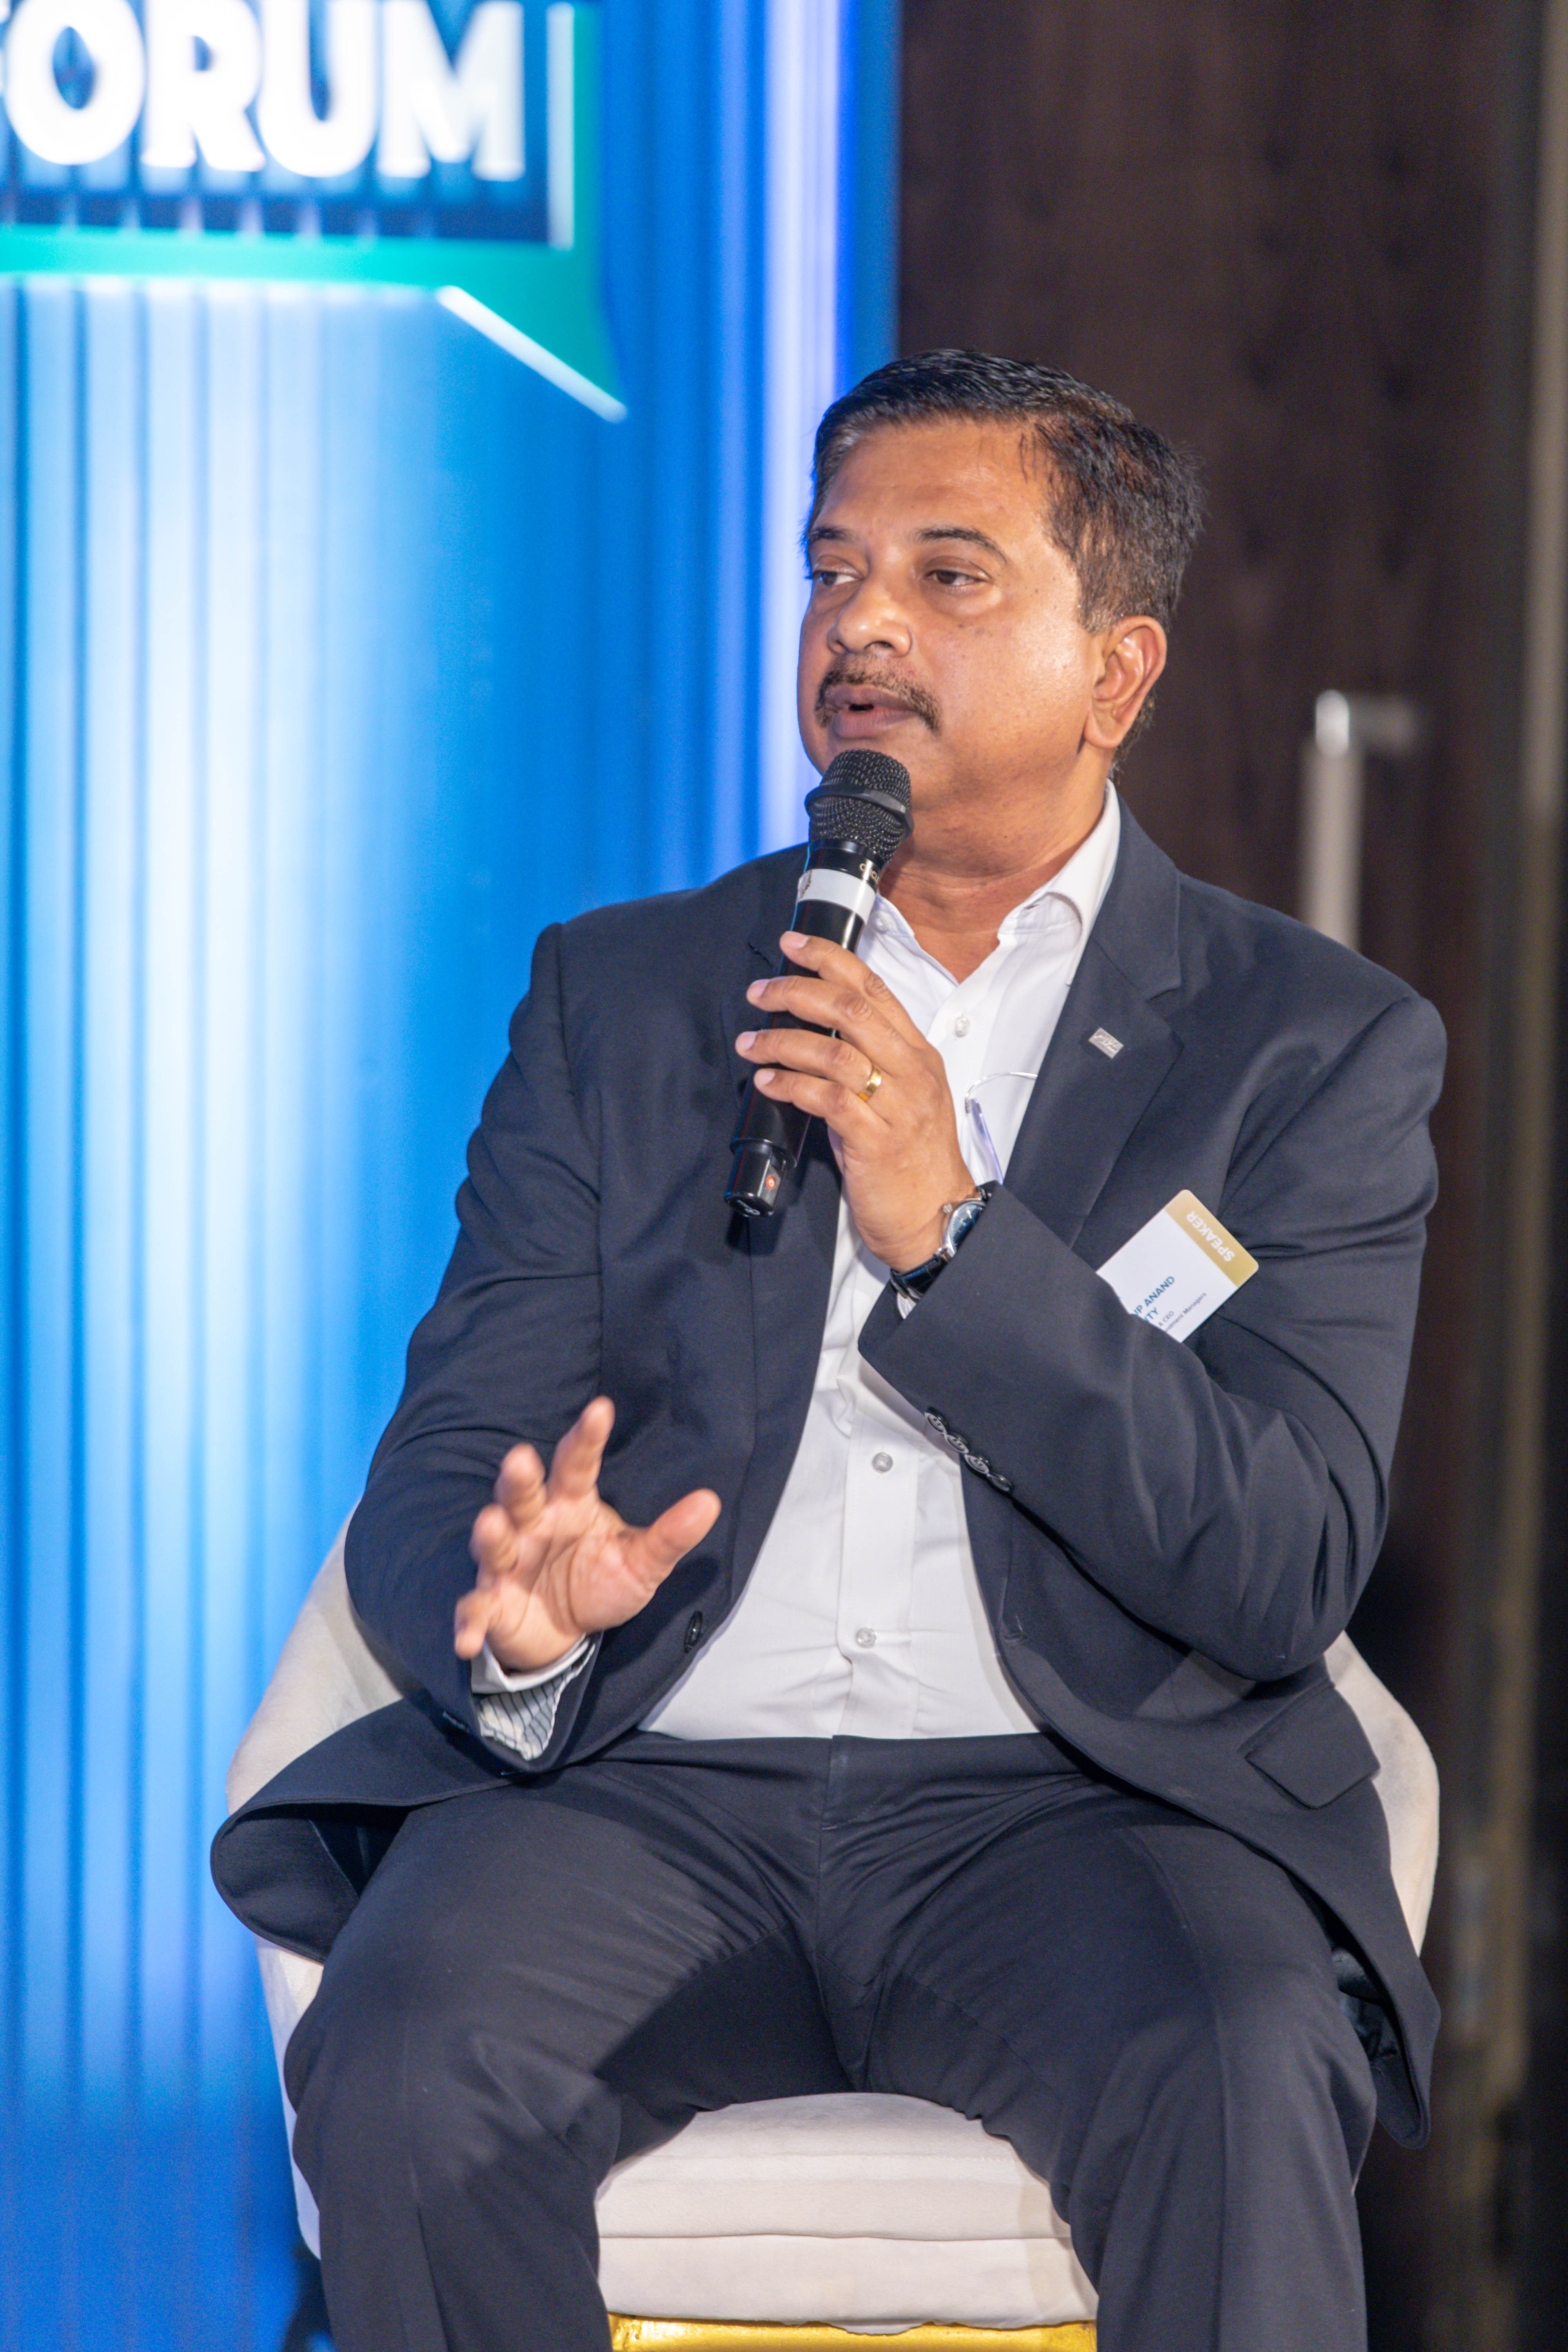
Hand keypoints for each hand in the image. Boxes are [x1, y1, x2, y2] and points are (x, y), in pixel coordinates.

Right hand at [456, 1397, 721, 1673]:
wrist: (562, 1632)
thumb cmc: (598, 1583)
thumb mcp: (641, 1562)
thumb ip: (670, 1535)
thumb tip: (711, 1501)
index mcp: (570, 1506)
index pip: (577, 1465)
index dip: (586, 1438)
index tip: (601, 1409)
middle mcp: (533, 1526)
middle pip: (522, 1495)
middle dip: (519, 1478)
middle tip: (520, 1458)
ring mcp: (507, 1564)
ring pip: (494, 1543)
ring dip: (490, 1535)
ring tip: (491, 1524)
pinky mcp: (492, 1604)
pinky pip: (476, 1610)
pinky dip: (470, 1622)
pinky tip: (467, 1638)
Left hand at [736, 930, 974, 1267]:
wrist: (936, 1216)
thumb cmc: (911, 1158)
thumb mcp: (899, 1097)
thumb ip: (866, 1063)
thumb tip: (813, 1036)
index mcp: (917, 1053)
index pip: (874, 989)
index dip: (830, 959)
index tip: (794, 945)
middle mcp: (911, 1071)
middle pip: (851, 1009)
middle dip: (797, 991)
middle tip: (761, 991)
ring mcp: (897, 1105)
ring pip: (833, 1051)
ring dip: (782, 1041)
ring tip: (751, 1042)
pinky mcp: (876, 1140)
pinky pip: (826, 1099)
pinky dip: (789, 1084)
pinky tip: (766, 1082)